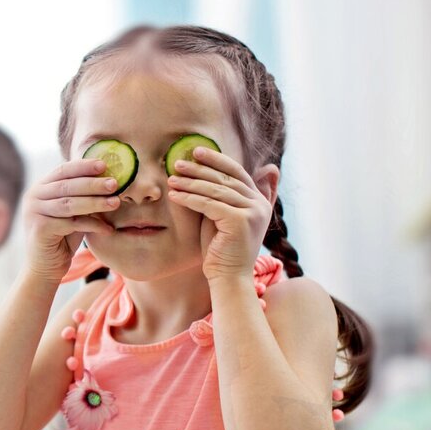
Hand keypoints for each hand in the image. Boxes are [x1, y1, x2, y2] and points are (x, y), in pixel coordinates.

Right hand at [22, 159, 118, 282]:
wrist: (46, 267)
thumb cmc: (62, 237)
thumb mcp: (72, 212)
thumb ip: (81, 195)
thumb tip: (108, 178)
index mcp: (40, 187)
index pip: (63, 170)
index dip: (84, 166)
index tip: (104, 165)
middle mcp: (33, 197)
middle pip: (67, 185)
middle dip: (93, 184)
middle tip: (114, 184)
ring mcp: (34, 213)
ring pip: (70, 204)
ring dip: (95, 202)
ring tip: (115, 202)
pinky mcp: (40, 229)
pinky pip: (71, 223)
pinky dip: (92, 225)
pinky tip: (108, 229)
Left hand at [166, 147, 273, 281]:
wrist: (228, 278)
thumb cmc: (220, 249)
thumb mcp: (220, 216)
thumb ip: (218, 196)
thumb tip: (205, 173)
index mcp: (259, 200)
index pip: (237, 172)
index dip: (216, 160)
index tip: (196, 151)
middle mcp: (259, 204)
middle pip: (225, 178)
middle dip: (200, 169)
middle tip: (178, 162)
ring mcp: (252, 212)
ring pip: (215, 190)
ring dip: (190, 183)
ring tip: (171, 178)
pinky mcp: (241, 221)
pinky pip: (209, 204)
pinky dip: (189, 198)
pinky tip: (173, 195)